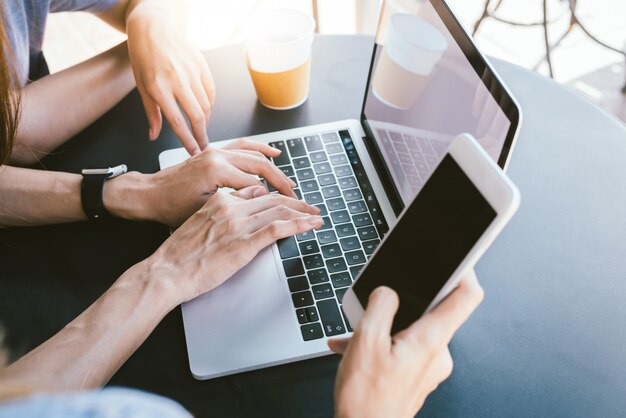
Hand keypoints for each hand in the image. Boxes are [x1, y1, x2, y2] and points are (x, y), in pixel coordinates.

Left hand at [105, 139, 296, 226]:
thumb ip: (233, 203)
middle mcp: (217, 156)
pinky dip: (259, 149)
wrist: (148, 194)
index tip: (287, 207)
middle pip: (260, 166)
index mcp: (216, 171)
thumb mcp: (204, 211)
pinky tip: (272, 153)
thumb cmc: (170, 207)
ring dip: (273, 166)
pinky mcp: (212, 152)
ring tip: (288, 180)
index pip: (256, 183)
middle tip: (294, 195)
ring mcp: (215, 151)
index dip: (274, 197)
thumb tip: (260, 199)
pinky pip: (242, 146)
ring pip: (253, 154)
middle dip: (280, 181)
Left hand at [126, 4, 214, 154]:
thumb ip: (152, 113)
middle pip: (196, 116)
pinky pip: (211, 91)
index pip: (176, 122)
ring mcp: (192, 71)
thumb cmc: (143, 56)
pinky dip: (210, 105)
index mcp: (159, 87)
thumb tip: (154, 136)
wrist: (152, 27)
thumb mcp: (142, 86)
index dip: (187, 141)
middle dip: (202, 135)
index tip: (193, 152)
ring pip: (206, 105)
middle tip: (204, 147)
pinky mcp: (202, 64)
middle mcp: (177, 79)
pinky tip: (206, 111)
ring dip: (206, 121)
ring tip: (202, 130)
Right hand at [146, 185, 322, 303]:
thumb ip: (218, 215)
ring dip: (303, 211)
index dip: (275, 196)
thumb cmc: (178, 255)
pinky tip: (312, 224)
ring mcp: (238, 224)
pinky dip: (300, 224)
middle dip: (295, 202)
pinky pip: (279, 228)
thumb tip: (236, 215)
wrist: (166, 272)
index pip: (256, 192)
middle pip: (272, 199)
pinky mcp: (244, 243)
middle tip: (310, 207)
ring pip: (279, 210)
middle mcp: (230, 207)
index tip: (286, 201)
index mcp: (218, 200)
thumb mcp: (197, 224)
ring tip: (316, 215)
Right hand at [329, 271, 483, 417]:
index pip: (466, 297)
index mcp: (431, 341)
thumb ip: (379, 307)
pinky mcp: (417, 376)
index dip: (465, 272)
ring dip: (385, 327)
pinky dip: (381, 345)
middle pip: (432, 312)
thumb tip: (387, 292)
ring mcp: (428, 368)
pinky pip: (404, 348)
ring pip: (412, 331)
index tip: (458, 258)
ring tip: (358, 335)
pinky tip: (355, 350)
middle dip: (402, 303)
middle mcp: (437, 355)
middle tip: (380, 303)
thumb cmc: (366, 400)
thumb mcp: (365, 342)